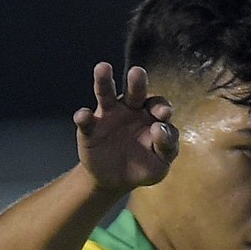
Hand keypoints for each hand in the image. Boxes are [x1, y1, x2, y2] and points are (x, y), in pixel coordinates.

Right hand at [72, 62, 179, 195]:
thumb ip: (167, 146)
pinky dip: (83, 117)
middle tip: (137, 73)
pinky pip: (85, 120)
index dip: (161, 108)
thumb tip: (160, 128)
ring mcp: (108, 116)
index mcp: (152, 116)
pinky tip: (84, 116)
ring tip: (103, 68)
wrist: (116, 181)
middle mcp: (131, 109)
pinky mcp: (90, 128)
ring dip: (104, 81)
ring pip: (106, 94)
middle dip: (137, 82)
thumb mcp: (160, 164)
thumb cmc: (144, 168)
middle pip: (135, 91)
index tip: (164, 114)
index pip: (159, 106)